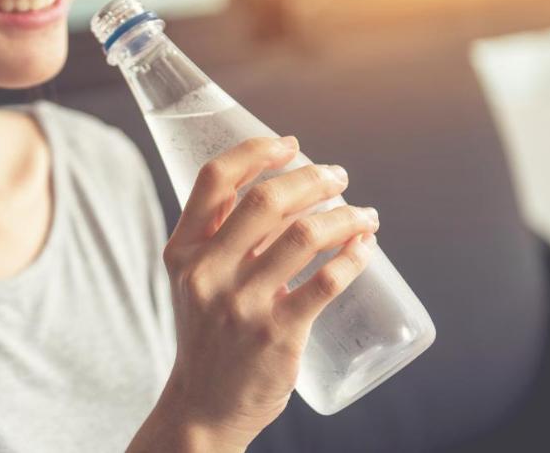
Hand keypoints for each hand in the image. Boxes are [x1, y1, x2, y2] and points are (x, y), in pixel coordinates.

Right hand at [130, 136, 378, 451]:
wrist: (203, 405)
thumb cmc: (208, 333)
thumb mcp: (197, 282)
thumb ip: (227, 239)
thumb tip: (288, 191)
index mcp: (183, 251)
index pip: (214, 180)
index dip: (255, 150)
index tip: (289, 144)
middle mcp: (207, 273)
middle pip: (266, 199)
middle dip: (313, 177)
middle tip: (338, 176)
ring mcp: (241, 304)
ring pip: (304, 235)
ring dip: (345, 215)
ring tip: (365, 215)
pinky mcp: (276, 333)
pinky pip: (326, 282)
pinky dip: (354, 256)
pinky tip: (366, 247)